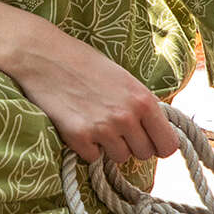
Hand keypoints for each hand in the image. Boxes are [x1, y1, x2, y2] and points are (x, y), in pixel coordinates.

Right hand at [0, 0, 177, 162]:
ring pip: (119, 158)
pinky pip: (93, 157)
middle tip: (116, 127)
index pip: (168, 145)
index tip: (149, 140)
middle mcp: (127, 117)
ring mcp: (103, 129)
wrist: (45, 56)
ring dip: (109, 146)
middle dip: (132, 144)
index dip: (158, 145)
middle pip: (144, 155)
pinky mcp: (79, 137)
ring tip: (96, 123)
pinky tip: (79, 125)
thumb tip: (156, 132)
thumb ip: (141, 106)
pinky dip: (87, 147)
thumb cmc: (85, 63)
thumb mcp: (125, 79)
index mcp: (144, 100)